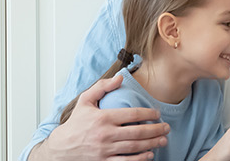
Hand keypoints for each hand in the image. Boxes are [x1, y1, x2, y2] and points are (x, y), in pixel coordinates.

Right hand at [31, 75, 169, 160]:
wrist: (62, 148)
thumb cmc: (75, 124)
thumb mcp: (85, 101)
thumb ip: (102, 87)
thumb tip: (120, 78)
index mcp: (103, 118)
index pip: (132, 115)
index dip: (148, 114)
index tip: (157, 113)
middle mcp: (105, 134)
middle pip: (137, 132)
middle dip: (155, 130)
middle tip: (167, 128)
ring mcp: (105, 150)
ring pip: (134, 147)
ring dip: (152, 144)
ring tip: (163, 140)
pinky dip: (140, 159)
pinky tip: (150, 155)